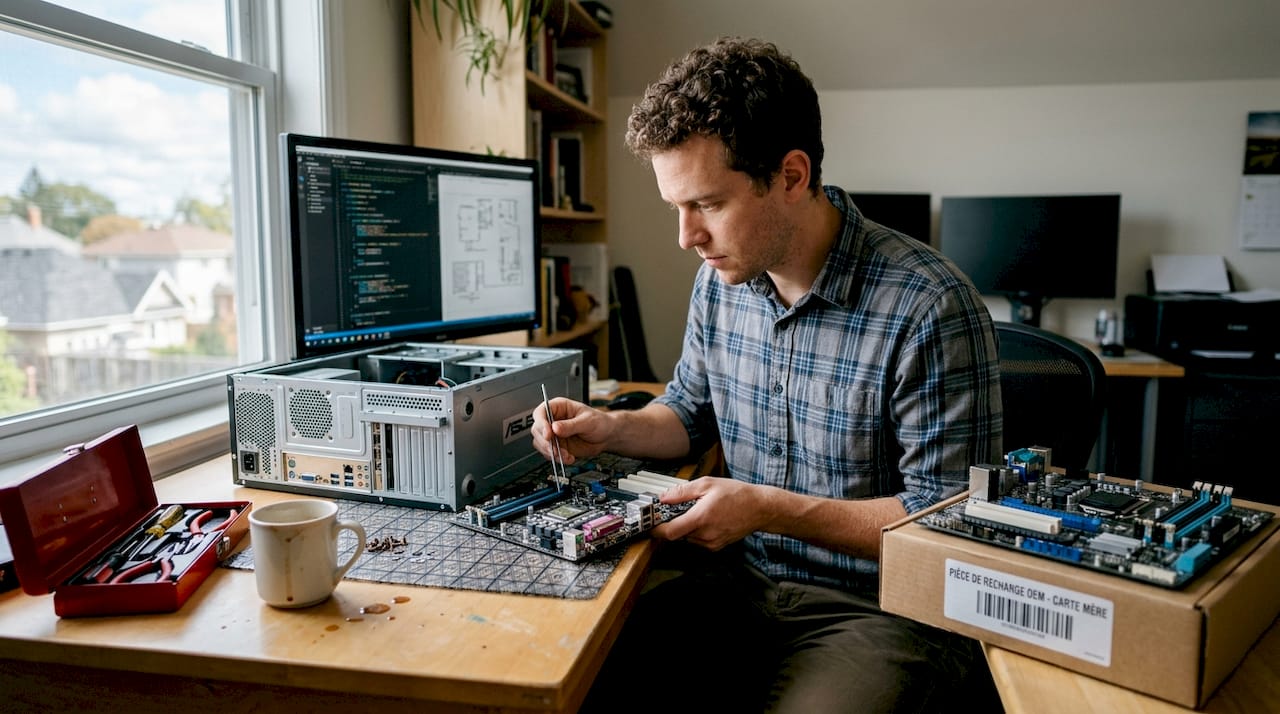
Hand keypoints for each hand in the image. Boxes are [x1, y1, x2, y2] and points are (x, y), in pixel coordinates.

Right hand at [531, 396, 612, 465]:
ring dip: (551, 452)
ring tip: (566, 455)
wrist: (606, 437)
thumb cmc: (599, 422)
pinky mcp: (557, 446)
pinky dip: (557, 458)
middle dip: (545, 442)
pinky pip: (549, 454)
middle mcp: (553, 420)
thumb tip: (555, 427)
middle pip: (537, 429)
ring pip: (541, 443)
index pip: (541, 412)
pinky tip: (569, 458)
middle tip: (555, 449)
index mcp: (559, 407)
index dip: (541, 423)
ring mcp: (554, 434)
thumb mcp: (587, 421)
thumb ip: (571, 425)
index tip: (548, 434)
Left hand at [651, 477, 771, 550]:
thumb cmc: (737, 494)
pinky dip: (697, 530)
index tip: (651, 524)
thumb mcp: (707, 484)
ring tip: (700, 510)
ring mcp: (711, 542)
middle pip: (678, 534)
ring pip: (688, 537)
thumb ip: (682, 492)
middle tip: (681, 508)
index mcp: (701, 518)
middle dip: (675, 522)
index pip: (670, 532)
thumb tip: (664, 497)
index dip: (657, 530)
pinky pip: (698, 540)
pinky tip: (709, 518)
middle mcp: (705, 534)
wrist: (760, 508)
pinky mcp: (716, 546)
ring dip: (687, 525)